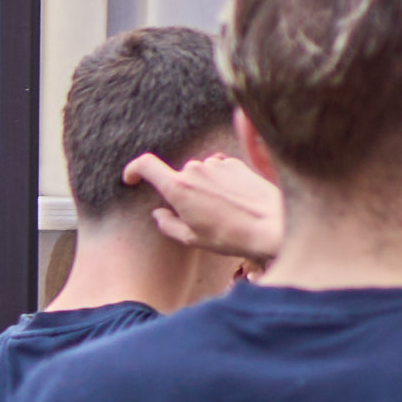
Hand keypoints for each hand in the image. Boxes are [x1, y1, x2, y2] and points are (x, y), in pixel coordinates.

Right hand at [120, 146, 286, 263]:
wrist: (270, 225)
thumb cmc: (229, 236)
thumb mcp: (192, 238)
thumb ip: (168, 224)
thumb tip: (159, 214)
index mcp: (178, 187)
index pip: (146, 165)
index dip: (134, 170)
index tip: (131, 178)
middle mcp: (195, 169)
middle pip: (178, 175)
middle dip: (183, 192)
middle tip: (197, 216)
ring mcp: (216, 163)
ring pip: (200, 173)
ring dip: (204, 187)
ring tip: (221, 212)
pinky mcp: (235, 163)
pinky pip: (219, 170)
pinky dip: (220, 183)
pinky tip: (234, 202)